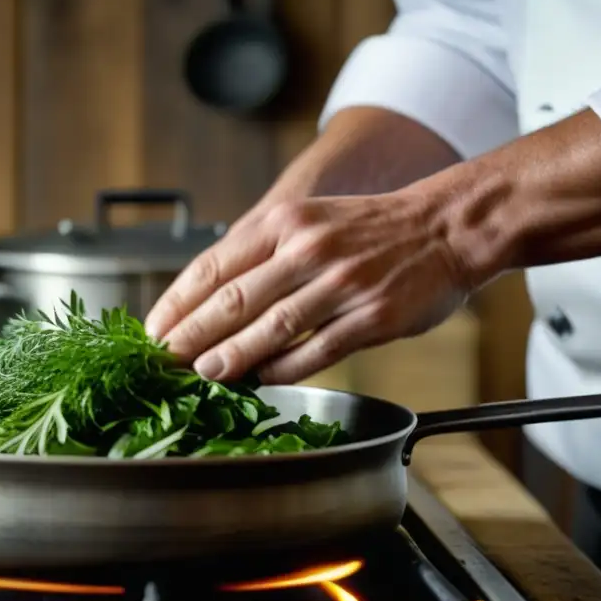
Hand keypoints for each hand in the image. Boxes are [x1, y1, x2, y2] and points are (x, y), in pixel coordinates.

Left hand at [143, 188, 472, 383]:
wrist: (447, 226)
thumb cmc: (369, 229)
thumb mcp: (308, 220)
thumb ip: (262, 253)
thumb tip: (209, 299)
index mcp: (285, 221)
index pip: (213, 265)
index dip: (177, 302)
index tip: (153, 330)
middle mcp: (308, 248)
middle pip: (233, 299)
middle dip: (191, 335)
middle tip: (163, 361)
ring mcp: (342, 283)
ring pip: (271, 327)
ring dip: (230, 356)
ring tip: (203, 374)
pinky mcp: (373, 317)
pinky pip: (317, 350)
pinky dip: (283, 369)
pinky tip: (261, 381)